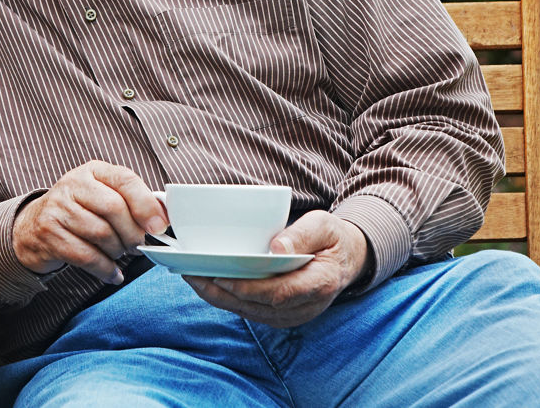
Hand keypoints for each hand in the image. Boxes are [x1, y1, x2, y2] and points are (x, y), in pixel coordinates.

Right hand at [12, 160, 166, 284]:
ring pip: (101, 234)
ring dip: (117, 252)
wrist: (32, 227)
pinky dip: (105, 269)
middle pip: (114, 208)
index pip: (125, 180)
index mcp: (93, 171)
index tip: (159, 226)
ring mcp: (58, 208)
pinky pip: (86, 256)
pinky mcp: (49, 234)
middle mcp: (73, 184)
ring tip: (119, 254)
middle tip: (136, 246)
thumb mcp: (102, 196)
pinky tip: (112, 273)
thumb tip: (162, 218)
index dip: (146, 205)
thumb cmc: (78, 212)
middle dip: (132, 234)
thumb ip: (131, 202)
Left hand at [183, 211, 369, 327]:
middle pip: (259, 305)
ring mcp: (295, 315)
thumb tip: (276, 248)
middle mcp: (307, 306)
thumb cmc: (332, 238)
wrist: (347, 259)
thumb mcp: (324, 224)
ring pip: (251, 312)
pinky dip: (229, 300)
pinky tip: (208, 285)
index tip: (220, 276)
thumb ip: (302, 234)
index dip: (249, 288)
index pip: (280, 292)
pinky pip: (251, 311)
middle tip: (193, 275)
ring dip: (220, 298)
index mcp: (321, 283)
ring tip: (193, 278)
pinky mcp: (283, 315)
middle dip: (223, 293)